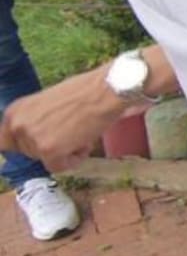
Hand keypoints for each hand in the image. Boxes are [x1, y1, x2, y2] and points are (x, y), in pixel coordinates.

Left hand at [0, 65, 128, 171]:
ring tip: (80, 131)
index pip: (5, 141)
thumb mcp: (47, 103)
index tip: (41, 143)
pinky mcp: (48, 150)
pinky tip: (85, 142)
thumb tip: (34, 138)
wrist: (108, 89)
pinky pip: (58, 166)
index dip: (25, 144)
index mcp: (14, 111)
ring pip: (45, 159)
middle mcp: (16, 125)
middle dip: (50, 145)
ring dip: (65, 150)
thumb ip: (34, 119)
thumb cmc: (85, 91)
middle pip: (29, 152)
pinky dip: (74, 159)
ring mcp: (31, 138)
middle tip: (71, 129)